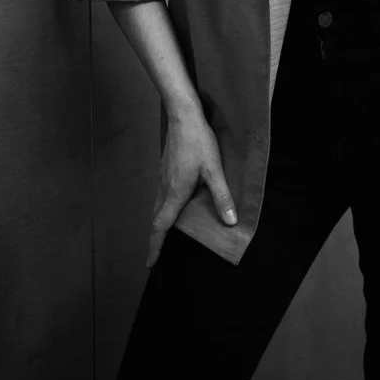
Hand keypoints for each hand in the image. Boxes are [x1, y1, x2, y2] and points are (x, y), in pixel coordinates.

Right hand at [147, 110, 236, 267]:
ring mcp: (162, 178)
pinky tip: (173, 205)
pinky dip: (163, 208)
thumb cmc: (199, 142)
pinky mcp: (165, 169)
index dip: (155, 246)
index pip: (161, 226)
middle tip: (157, 254)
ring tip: (164, 234)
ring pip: (157, 207)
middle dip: (156, 238)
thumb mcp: (214, 170)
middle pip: (156, 219)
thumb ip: (222, 196)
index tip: (150, 263)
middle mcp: (164, 188)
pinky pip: (160, 195)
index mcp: (175, 193)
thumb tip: (230, 221)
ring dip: (159, 223)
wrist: (183, 116)